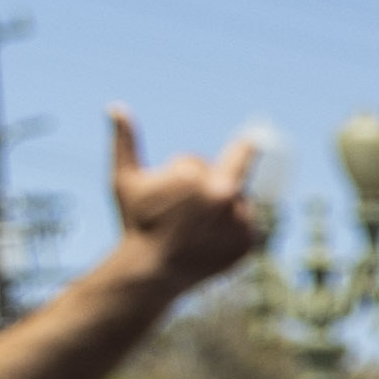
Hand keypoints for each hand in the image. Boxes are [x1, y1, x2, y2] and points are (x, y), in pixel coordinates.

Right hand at [107, 108, 265, 292]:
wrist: (151, 272)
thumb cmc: (136, 222)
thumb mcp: (125, 180)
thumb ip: (125, 141)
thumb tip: (114, 106)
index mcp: (206, 178)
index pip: (240, 151)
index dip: (248, 145)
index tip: (263, 136)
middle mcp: (230, 199)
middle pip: (234, 177)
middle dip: (217, 180)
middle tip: (198, 197)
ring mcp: (243, 224)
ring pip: (238, 202)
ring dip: (221, 206)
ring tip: (192, 223)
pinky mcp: (249, 245)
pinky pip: (245, 226)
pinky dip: (230, 228)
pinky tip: (205, 238)